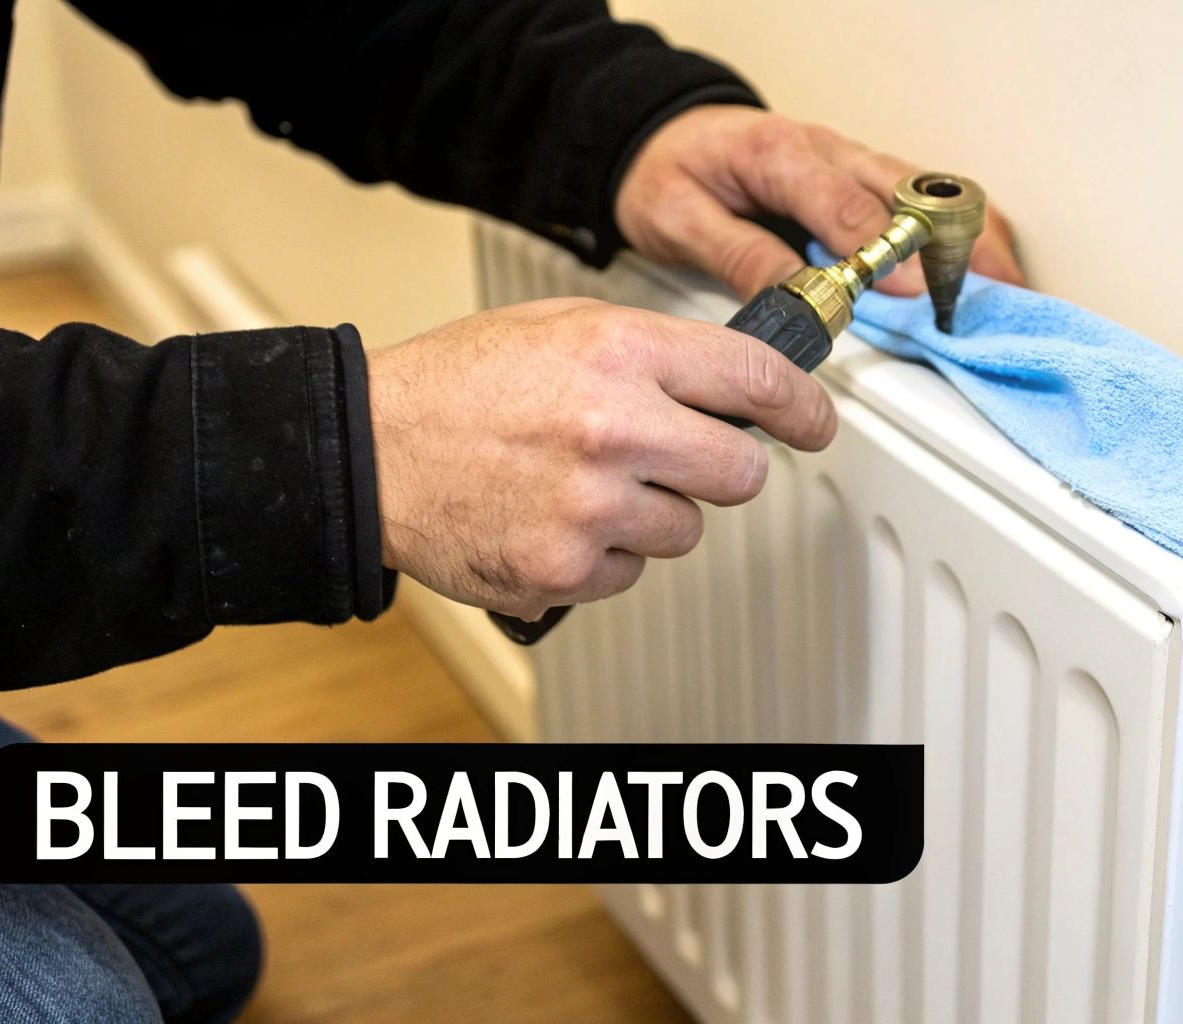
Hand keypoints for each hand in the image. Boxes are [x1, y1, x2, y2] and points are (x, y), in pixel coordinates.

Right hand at [367, 299, 836, 617]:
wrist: (369, 450)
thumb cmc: (460, 385)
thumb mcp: (564, 327)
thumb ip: (655, 352)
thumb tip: (739, 382)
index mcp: (620, 354)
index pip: (758, 382)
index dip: (803, 407)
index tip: (814, 422)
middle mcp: (615, 430)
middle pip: (741, 474)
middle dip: (720, 468)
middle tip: (678, 458)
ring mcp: (591, 509)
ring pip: (686, 531)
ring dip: (653, 514)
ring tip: (584, 483)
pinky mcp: (565, 570)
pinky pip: (630, 573)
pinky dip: (604, 554)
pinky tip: (554, 516)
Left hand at [615, 105, 1023, 298]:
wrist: (657, 133)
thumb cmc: (668, 170)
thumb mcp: (679, 219)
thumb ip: (740, 259)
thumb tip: (797, 305)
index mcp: (781, 155)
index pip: (848, 207)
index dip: (886, 254)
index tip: (913, 294)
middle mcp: (829, 150)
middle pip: (914, 193)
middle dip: (953, 247)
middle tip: (976, 302)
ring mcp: (853, 162)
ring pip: (934, 194)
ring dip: (971, 241)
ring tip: (1003, 294)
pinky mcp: (864, 178)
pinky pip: (927, 202)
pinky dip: (961, 235)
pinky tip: (983, 273)